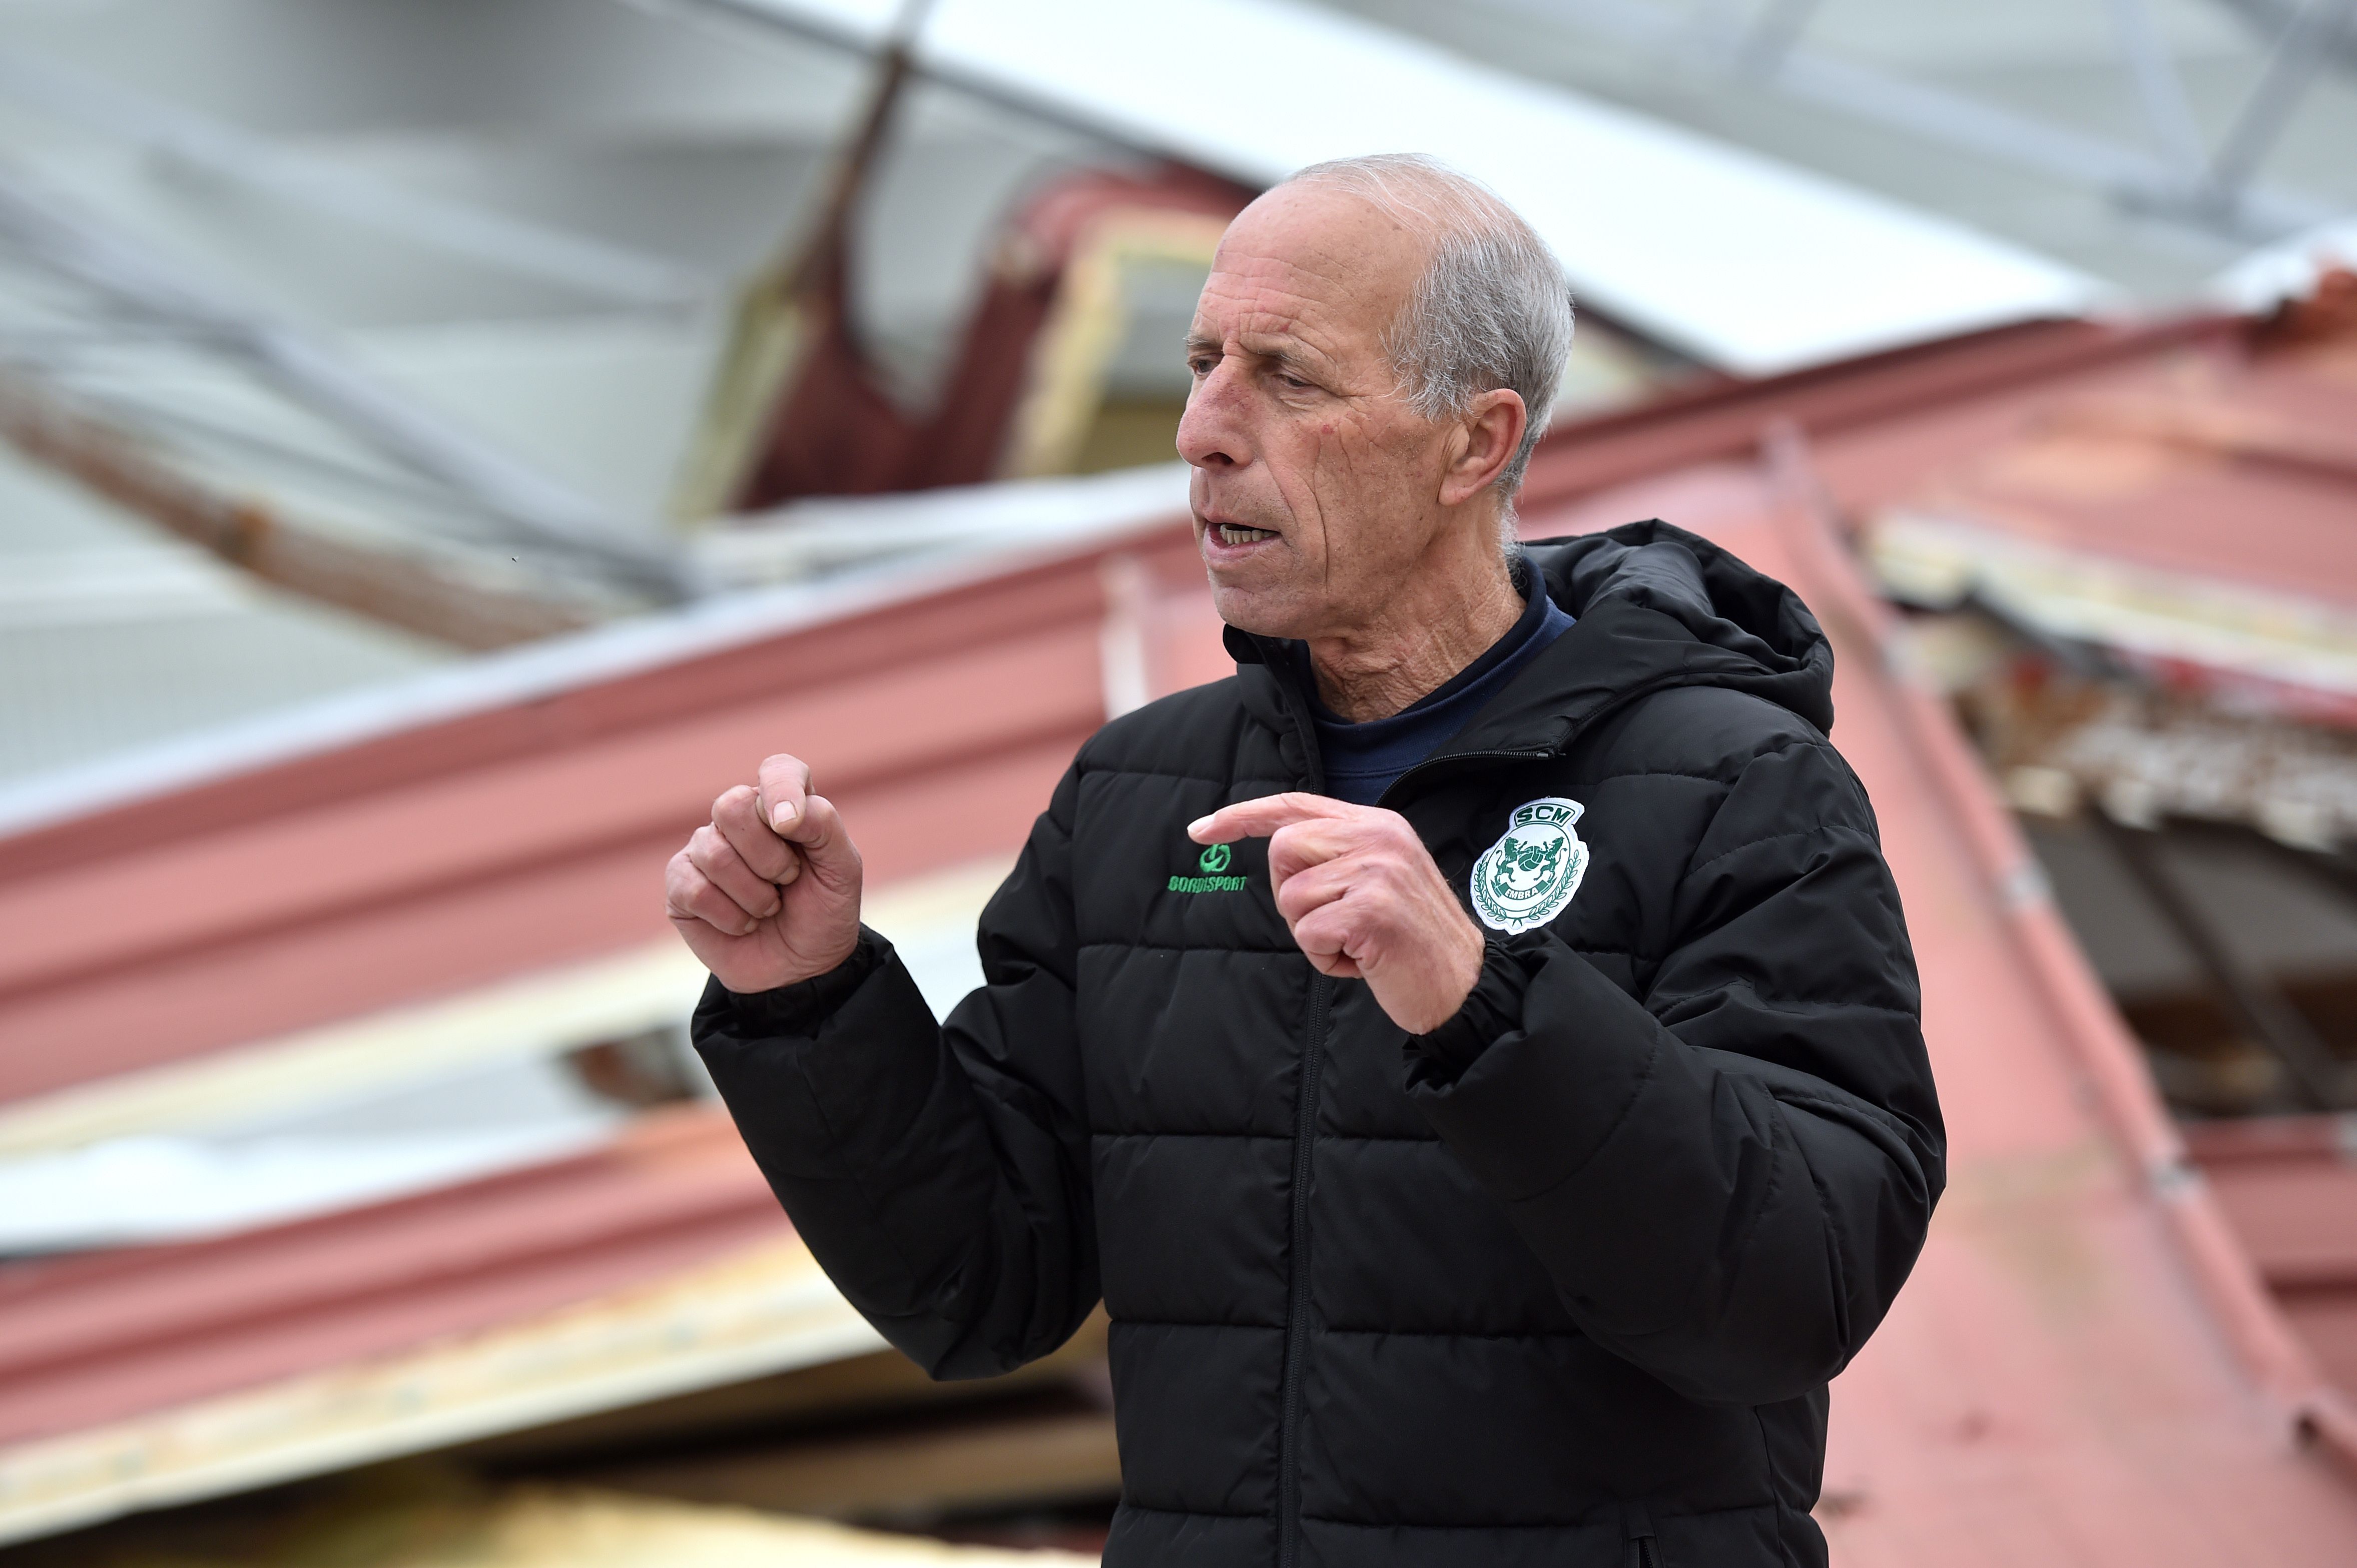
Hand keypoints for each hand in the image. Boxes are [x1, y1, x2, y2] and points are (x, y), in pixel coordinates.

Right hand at [666, 753, 862, 993]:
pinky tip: (743, 923)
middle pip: (730, 805)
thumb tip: (782, 814)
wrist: (802, 968)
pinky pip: (694, 889)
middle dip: (769, 857)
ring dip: (754, 894)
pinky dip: (730, 916)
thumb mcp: (842, 870)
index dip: (780, 790)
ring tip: (769, 907)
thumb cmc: (823, 911)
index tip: (791, 827)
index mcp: (783, 805)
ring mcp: (704, 850)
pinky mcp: (680, 885)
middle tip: (787, 880)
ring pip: (713, 853)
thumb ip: (822, 826)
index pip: (777, 770)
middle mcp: (738, 820)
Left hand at [1189, 793, 1481, 1033]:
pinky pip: (1309, 933)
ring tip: (1357, 944)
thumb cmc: (1410, 942)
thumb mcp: (1378, 881)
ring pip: (1292, 897)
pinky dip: (1326, 958)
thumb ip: (1337, 857)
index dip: (1243, 815)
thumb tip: (1279, 850)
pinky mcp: (1371, 909)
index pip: (1296, 804)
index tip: (1201, 829)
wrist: (1464, 986)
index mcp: (1377, 825)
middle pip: (1282, 849)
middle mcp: (1378, 837)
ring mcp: (1377, 870)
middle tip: (1334, 924)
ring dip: (1313, 935)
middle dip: (1291, 896)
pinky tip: (1363, 962)